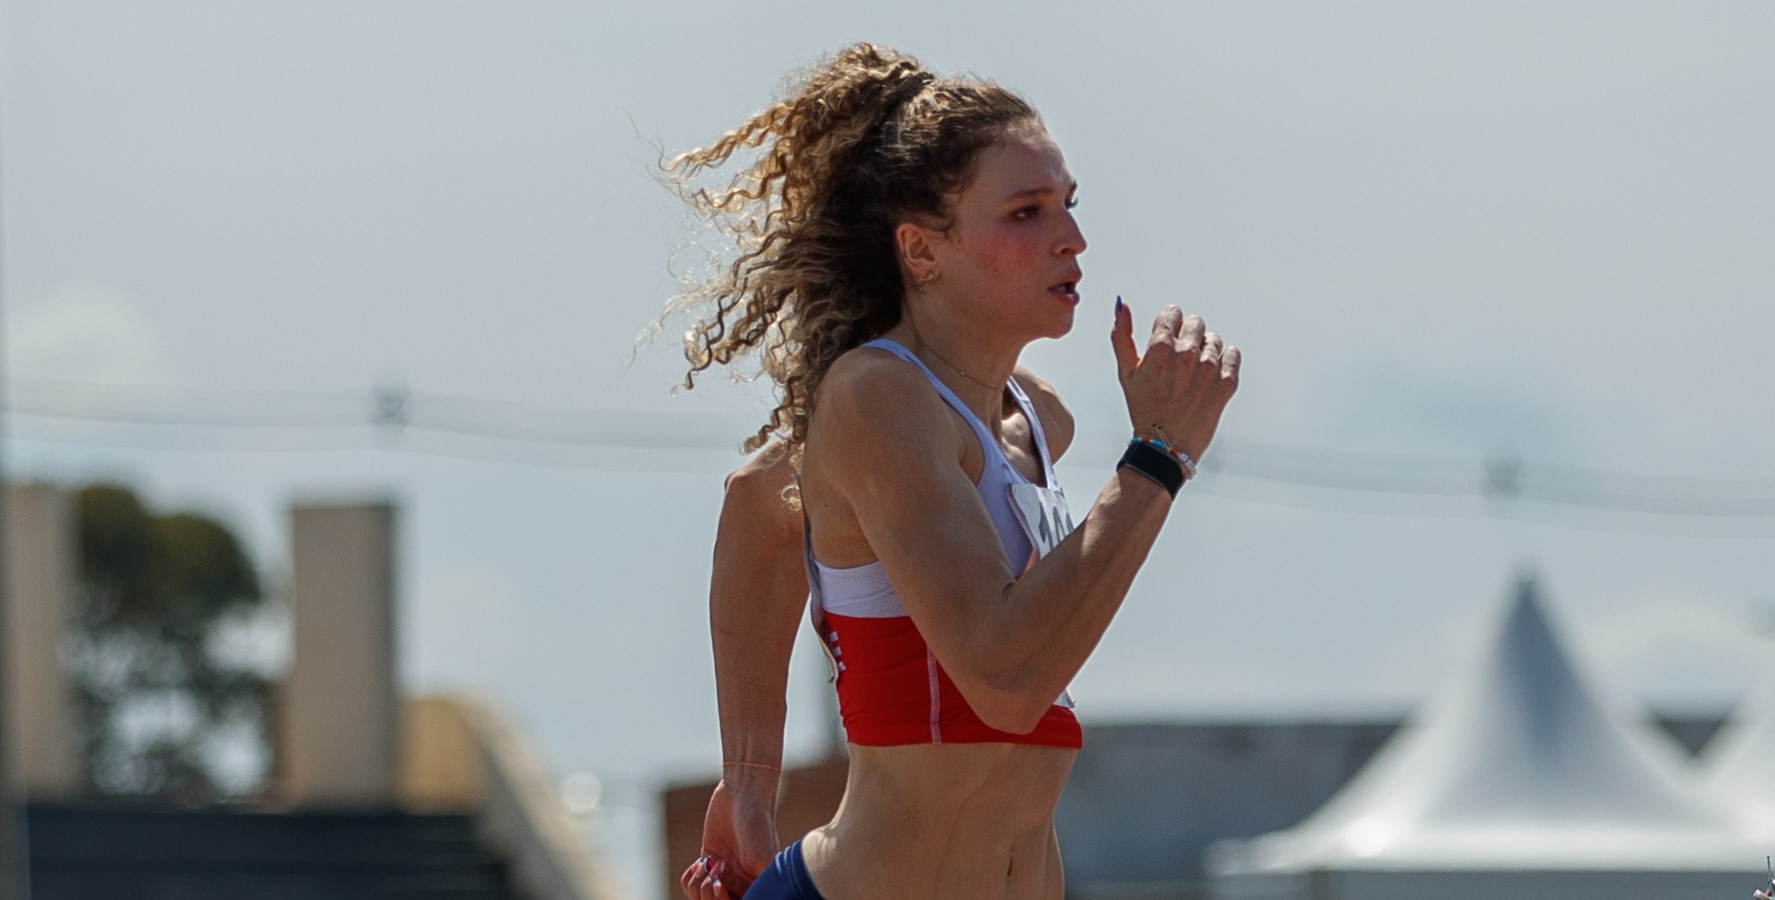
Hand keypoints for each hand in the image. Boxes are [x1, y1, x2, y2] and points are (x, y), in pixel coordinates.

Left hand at [680, 778, 778, 898]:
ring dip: (698, 884)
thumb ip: (762, 885)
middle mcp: (738, 885)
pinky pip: (690, 884)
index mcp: (755, 888)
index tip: (721, 885)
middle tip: (716, 870)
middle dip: (708, 895)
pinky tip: (700, 860)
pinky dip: (690, 877)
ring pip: (700, 899)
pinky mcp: (706, 863)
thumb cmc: (759, 824)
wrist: (744, 794)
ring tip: (708, 862)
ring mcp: (721, 876)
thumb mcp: (765, 858)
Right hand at [1110, 300, 1239, 462]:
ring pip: (1214, 339)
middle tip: (1179, 360)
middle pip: (1195, 322)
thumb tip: (1121, 304)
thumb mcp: (1126, 372)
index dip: (1168, 325)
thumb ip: (1122, 335)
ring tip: (1193, 373)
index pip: (1173, 312)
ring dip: (1204, 350)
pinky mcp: (1227, 383)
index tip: (1166, 341)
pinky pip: (1233, 354)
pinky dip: (1225, 361)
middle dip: (1187, 335)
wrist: (1165, 447)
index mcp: (1161, 348)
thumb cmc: (1143, 409)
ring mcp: (1209, 368)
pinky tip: (1210, 376)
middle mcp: (1187, 354)